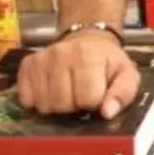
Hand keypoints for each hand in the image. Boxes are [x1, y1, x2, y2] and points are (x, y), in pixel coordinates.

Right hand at [17, 30, 139, 119]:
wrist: (88, 41)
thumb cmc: (108, 62)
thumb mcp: (126, 75)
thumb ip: (122, 94)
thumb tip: (107, 113)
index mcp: (89, 56)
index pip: (87, 98)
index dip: (94, 102)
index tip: (97, 94)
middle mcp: (61, 55)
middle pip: (62, 104)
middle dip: (75, 106)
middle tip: (81, 94)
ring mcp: (41, 60)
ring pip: (44, 105)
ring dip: (58, 106)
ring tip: (68, 92)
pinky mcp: (27, 66)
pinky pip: (27, 99)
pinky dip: (40, 101)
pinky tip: (53, 90)